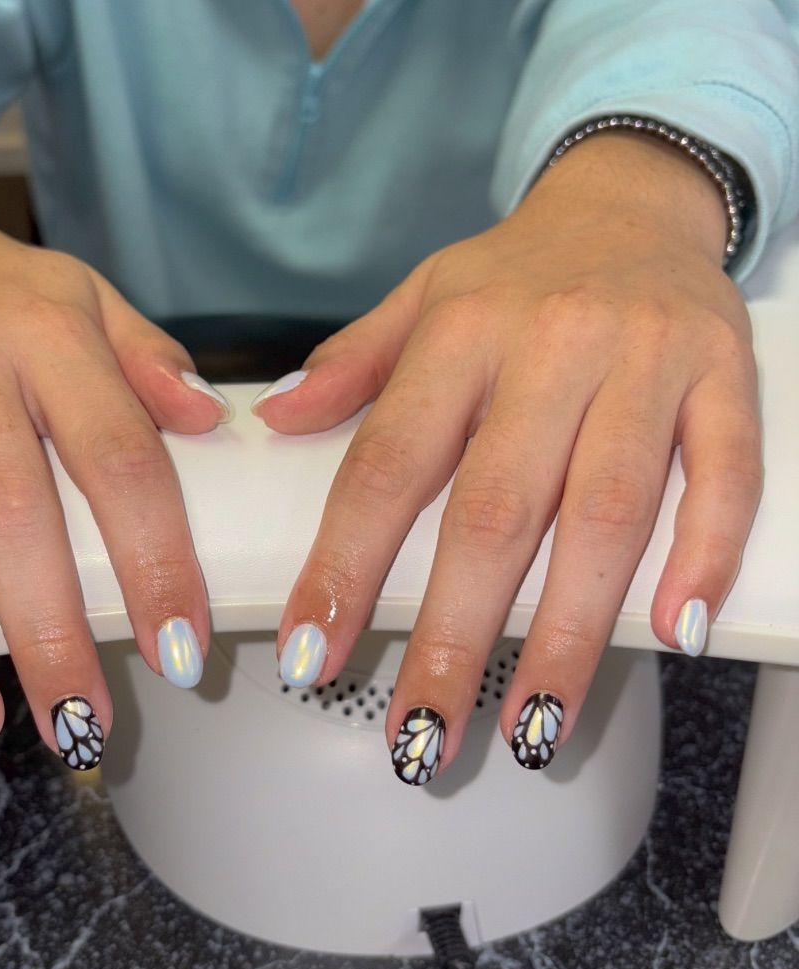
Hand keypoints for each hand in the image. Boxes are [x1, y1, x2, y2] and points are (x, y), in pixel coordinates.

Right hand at [0, 175, 227, 763]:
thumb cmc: (1, 288)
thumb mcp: (91, 303)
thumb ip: (151, 362)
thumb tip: (205, 423)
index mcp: (51, 331)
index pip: (119, 460)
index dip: (154, 563)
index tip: (176, 652)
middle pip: (8, 509)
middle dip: (46, 633)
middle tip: (77, 723)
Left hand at [256, 132, 760, 781]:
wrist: (633, 200)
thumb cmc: (516, 272)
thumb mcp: (422, 296)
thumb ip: (352, 365)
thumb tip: (276, 420)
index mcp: (458, 335)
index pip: (386, 467)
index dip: (344, 569)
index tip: (312, 655)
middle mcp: (549, 347)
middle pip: (494, 513)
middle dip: (454, 639)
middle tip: (420, 737)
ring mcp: (644, 362)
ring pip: (606, 514)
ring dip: (569, 632)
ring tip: (533, 727)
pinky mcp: (723, 377)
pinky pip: (723, 472)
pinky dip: (702, 554)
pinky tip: (672, 633)